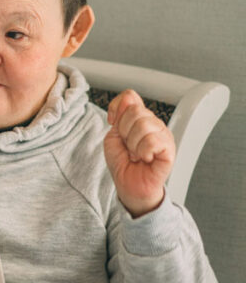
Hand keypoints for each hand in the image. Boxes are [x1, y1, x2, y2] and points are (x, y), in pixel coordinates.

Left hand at [103, 89, 174, 216]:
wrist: (129, 185)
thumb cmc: (123, 163)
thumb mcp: (112, 136)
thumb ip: (118, 117)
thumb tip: (128, 98)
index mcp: (140, 118)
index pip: (130, 96)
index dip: (116, 108)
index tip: (112, 123)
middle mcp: (154, 123)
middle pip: (135, 111)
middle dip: (124, 131)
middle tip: (128, 146)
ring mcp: (163, 135)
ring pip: (144, 125)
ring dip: (133, 144)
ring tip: (136, 154)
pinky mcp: (169, 150)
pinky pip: (153, 141)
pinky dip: (143, 152)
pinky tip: (145, 158)